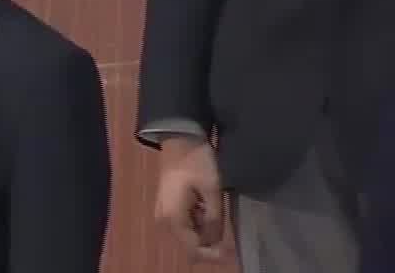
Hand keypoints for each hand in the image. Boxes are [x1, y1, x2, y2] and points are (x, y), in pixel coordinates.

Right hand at [154, 135, 227, 260]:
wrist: (179, 140)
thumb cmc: (196, 163)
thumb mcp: (212, 190)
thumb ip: (214, 219)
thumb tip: (216, 240)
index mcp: (173, 218)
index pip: (194, 249)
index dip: (214, 254)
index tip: (231, 250)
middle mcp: (164, 221)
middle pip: (189, 245)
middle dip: (209, 245)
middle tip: (227, 235)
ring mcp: (163, 214)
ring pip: (187, 236)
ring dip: (204, 233)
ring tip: (217, 217)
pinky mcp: (167, 208)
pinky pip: (184, 226)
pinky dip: (198, 224)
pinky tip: (207, 210)